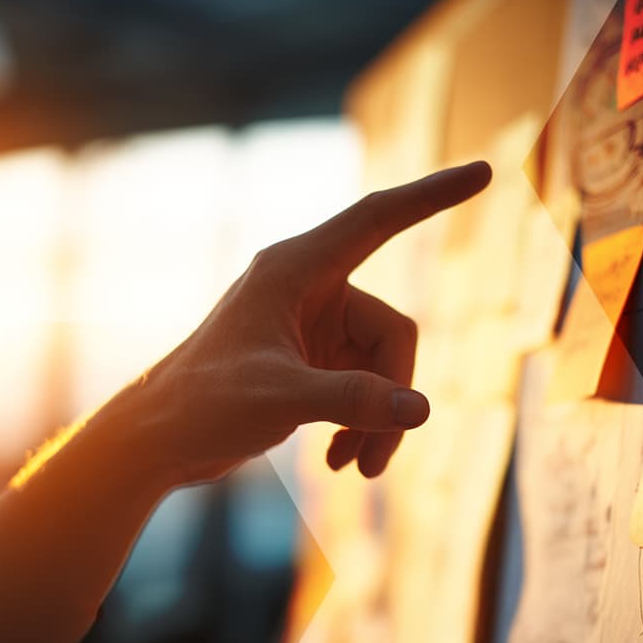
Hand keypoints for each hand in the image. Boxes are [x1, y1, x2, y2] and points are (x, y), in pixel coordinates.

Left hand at [136, 161, 491, 483]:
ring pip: (383, 367)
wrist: (158, 441)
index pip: (380, 219)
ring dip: (377, 420)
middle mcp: (311, 289)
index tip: (484, 172)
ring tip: (358, 469)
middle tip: (374, 457)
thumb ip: (352, 401)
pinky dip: (360, 424)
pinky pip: (364, 386)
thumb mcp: (280, 398)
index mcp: (296, 269)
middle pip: (393, 331)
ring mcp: (314, 327)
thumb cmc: (203, 404)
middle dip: (391, 394)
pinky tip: (338, 462)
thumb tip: (422, 409)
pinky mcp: (313, 361)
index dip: (434, 195)